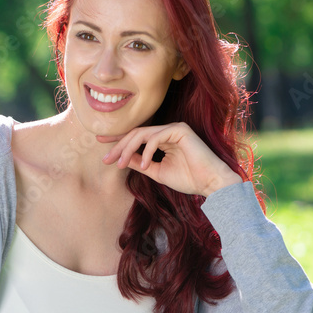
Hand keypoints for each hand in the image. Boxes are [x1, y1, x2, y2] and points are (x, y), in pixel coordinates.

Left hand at [98, 122, 241, 197]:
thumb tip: (122, 159)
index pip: (136, 136)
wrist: (211, 183)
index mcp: (162, 139)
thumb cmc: (188, 179)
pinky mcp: (180, 130)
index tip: (101, 145)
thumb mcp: (156, 172)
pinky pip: (156, 137)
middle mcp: (167, 131)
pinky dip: (147, 151)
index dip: (118, 140)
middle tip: (106, 159)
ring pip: (142, 134)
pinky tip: (144, 165)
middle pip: (136, 133)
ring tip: (120, 163)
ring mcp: (174, 128)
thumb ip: (139, 163)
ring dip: (128, 149)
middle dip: (118, 146)